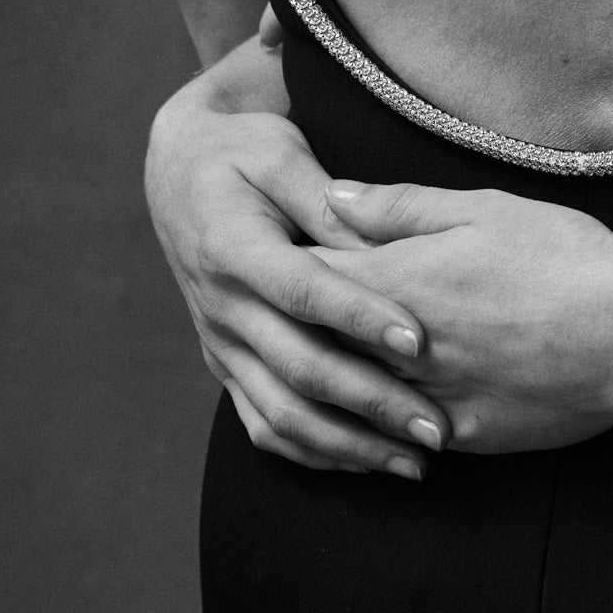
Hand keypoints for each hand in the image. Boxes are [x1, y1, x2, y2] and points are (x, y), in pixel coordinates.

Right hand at [146, 49, 449, 478]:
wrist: (176, 170)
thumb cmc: (241, 149)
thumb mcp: (281, 152)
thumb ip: (327, 200)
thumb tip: (376, 243)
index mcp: (234, 247)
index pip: (306, 292)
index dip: (362, 318)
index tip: (421, 341)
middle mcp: (224, 306)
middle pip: (300, 368)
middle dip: (371, 403)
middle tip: (436, 428)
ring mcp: (221, 343)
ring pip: (282, 413)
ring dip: (349, 444)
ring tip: (413, 462)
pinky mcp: (226, 363)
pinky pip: (263, 422)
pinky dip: (313, 450)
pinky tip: (365, 461)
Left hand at [317, 181, 612, 452]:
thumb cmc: (561, 258)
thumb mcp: (483, 210)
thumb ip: (402, 206)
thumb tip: (334, 195)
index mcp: (396, 281)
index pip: (308, 276)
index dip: (288, 264)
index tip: (281, 253)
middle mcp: (395, 349)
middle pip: (315, 343)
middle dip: (297, 325)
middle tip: (288, 308)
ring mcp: (425, 401)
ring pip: (350, 398)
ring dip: (333, 378)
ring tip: (328, 358)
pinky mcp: (460, 437)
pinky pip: (399, 437)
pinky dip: (383, 422)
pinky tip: (384, 412)